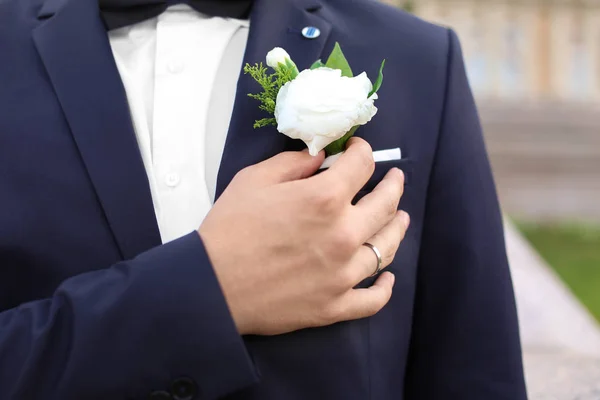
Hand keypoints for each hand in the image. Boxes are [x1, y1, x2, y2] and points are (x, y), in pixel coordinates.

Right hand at [198, 138, 408, 334]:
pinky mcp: (335, 306)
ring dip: (397, 228)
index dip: (363, 151)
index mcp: (325, 198)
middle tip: (395, 179)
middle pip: (386, 204)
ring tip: (401, 218)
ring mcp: (343, 274)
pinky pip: (372, 299)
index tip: (359, 151)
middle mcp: (344, 234)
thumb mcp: (254, 180)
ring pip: (386, 248)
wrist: (211, 285)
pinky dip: (384, 288)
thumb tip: (321, 158)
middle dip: (393, 185)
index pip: (362, 165)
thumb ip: (293, 163)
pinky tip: (388, 277)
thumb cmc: (229, 228)